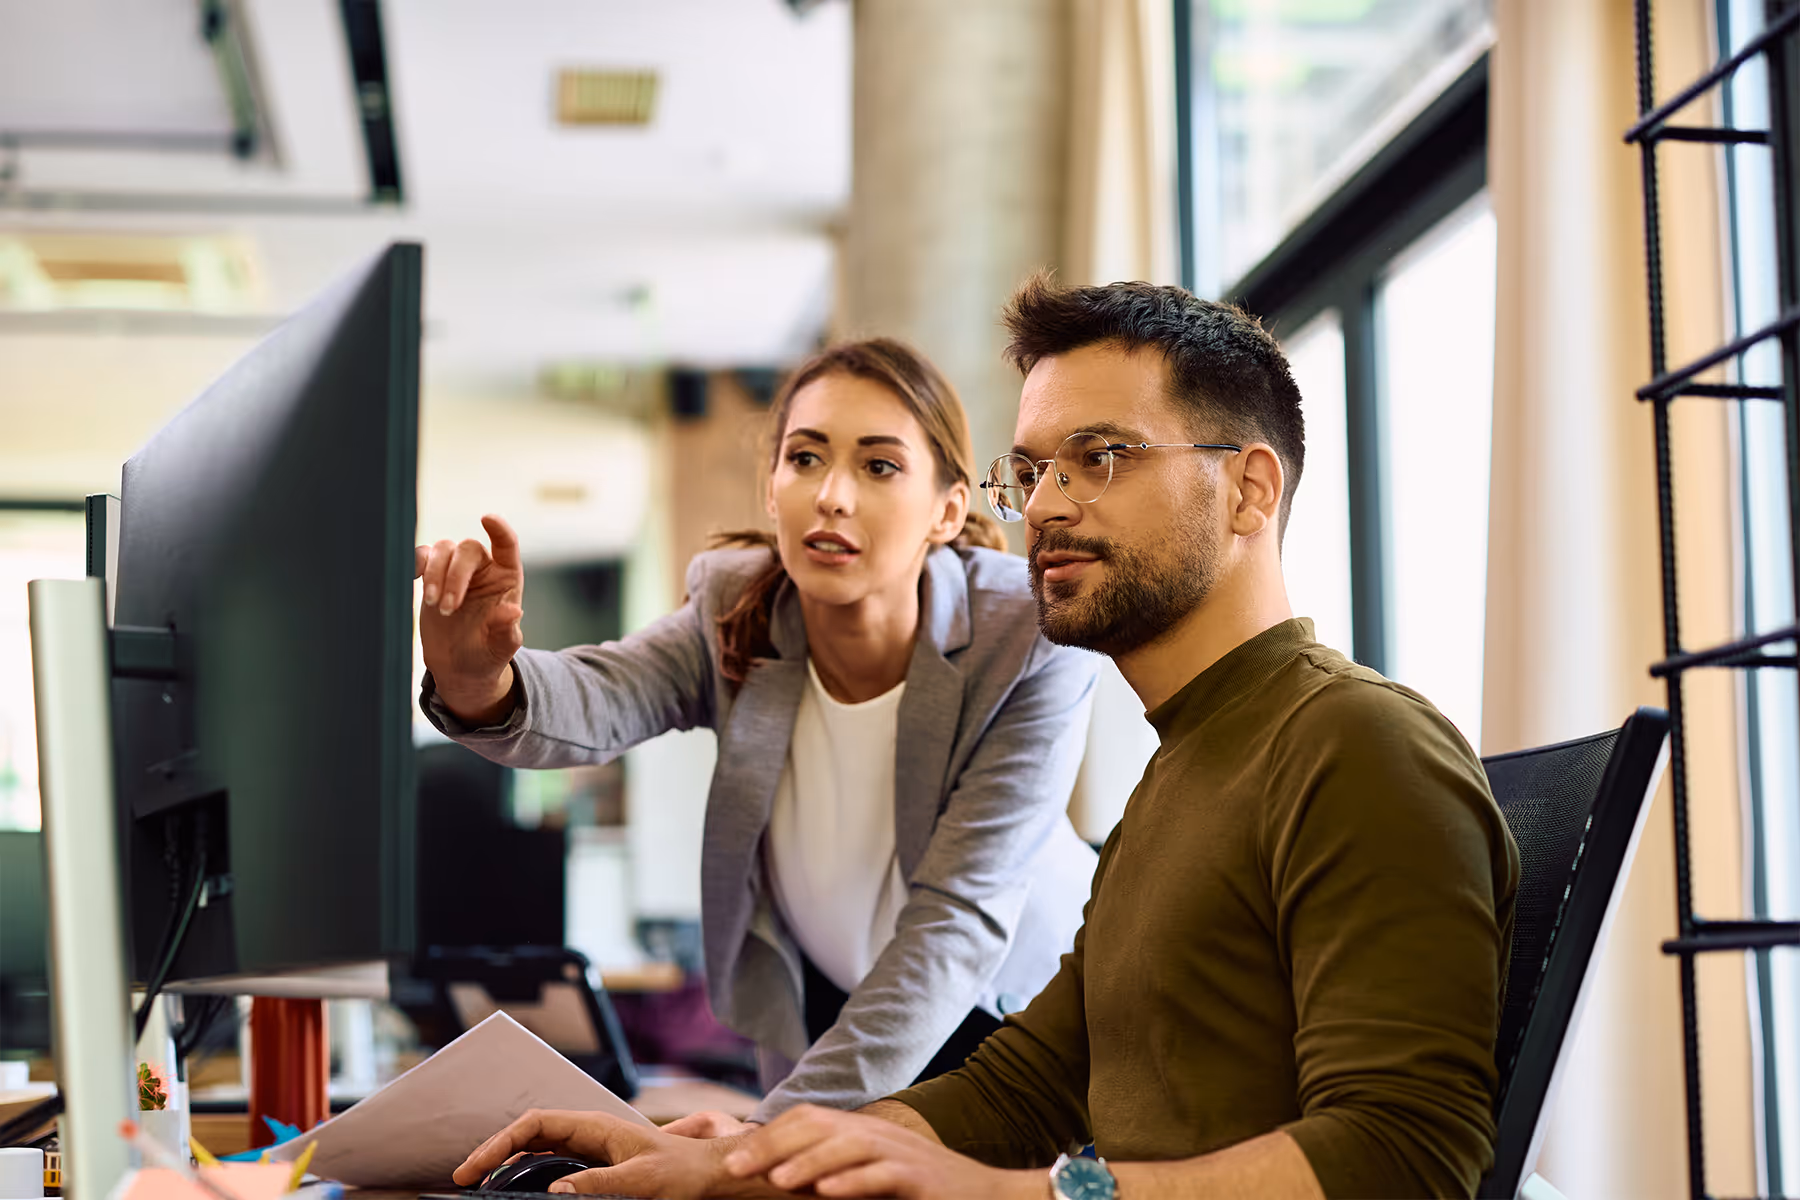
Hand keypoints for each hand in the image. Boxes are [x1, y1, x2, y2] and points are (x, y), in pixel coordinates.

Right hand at [416, 514, 525, 722]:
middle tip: (447, 608)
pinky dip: (415, 563)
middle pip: (468, 549)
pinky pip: (422, 556)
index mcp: (506, 578)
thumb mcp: (501, 648)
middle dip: (454, 575)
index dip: (499, 529)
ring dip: (435, 573)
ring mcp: (456, 571)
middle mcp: (483, 569)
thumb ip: (506, 630)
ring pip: (443, 549)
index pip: (507, 545)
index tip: (487, 518)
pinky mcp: (432, 577)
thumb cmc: (486, 655)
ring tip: (434, 604)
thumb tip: (513, 612)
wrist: (460, 668)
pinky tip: (413, 580)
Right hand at [453, 1109, 746, 1198]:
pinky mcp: (595, 1166)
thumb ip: (599, 1185)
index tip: (474, 1166)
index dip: (500, 1142)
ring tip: (481, 1184)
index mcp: (596, 1127)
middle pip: (529, 1135)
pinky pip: (551, 1164)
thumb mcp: (641, 1180)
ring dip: (508, 1163)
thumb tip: (554, 1190)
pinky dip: (528, 1173)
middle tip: (465, 1179)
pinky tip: (516, 1188)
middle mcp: (589, 1133)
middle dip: (494, 1152)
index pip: (535, 1124)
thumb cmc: (682, 1172)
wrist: (709, 1174)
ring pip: (537, 1149)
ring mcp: (591, 1149)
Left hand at [724, 1104, 1037, 1199]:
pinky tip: (828, 1193)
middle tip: (736, 1169)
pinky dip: (855, 1182)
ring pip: (849, 1144)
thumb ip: (832, 1171)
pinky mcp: (921, 1179)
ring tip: (776, 1181)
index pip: (807, 1118)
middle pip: (819, 1123)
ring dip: (809, 1161)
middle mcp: (878, 1134)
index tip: (731, 1161)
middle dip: (773, 1144)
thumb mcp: (870, 1176)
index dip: (767, 1135)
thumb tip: (779, 1177)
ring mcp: (901, 1153)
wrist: (985, 1197)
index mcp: (861, 1132)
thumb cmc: (919, 1193)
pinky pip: (884, 1175)